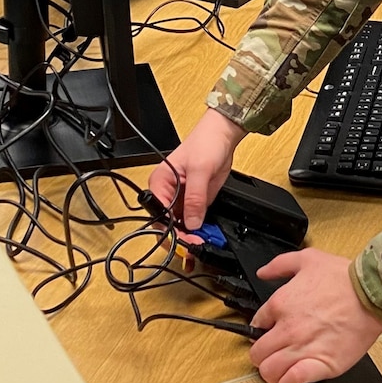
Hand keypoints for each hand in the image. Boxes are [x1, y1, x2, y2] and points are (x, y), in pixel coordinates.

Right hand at [150, 109, 245, 232]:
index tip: (184, 241)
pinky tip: (206, 236)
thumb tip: (192, 223)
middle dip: (180, 237)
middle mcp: (167, 193)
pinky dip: (199, 230)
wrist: (223, 136)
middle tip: (195, 245)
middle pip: (167, 224)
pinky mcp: (194, 201)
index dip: (170, 231)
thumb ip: (195, 198)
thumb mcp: (199, 171)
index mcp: (159, 183)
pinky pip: (193, 221)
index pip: (159, 215)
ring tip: (202, 242)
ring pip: (180, 226)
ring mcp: (181, 199)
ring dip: (190, 236)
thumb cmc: (205, 143)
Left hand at [249, 248, 381, 382]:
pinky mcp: (321, 365)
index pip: (256, 324)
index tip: (269, 333)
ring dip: (272, 374)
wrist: (371, 294)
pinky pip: (292, 382)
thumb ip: (280, 265)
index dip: (261, 329)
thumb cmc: (344, 278)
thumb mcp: (307, 258)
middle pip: (257, 353)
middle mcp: (287, 329)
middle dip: (262, 355)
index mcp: (280, 304)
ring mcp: (303, 349)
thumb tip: (263, 273)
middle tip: (272, 354)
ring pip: (269, 372)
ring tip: (281, 371)